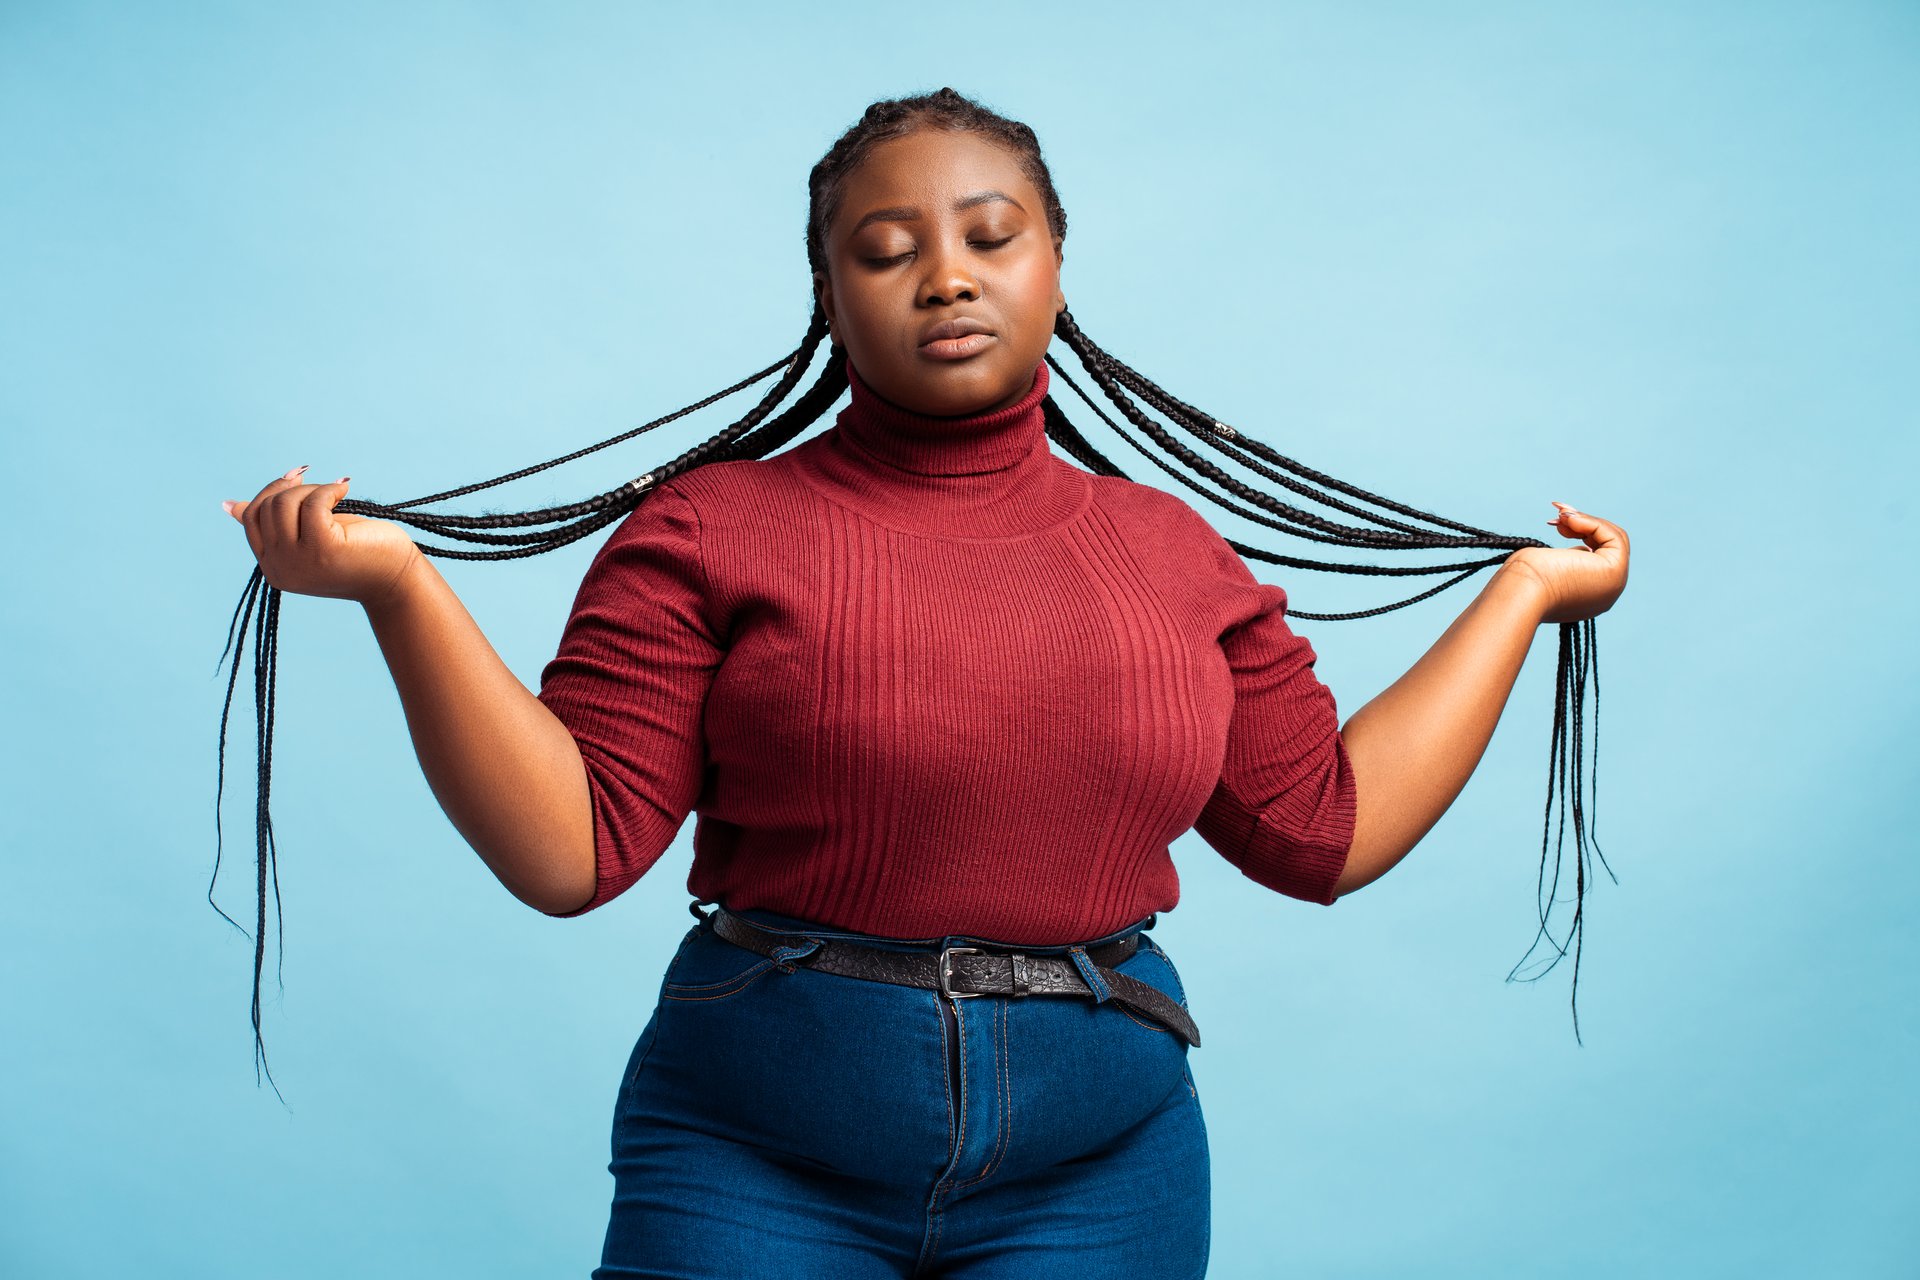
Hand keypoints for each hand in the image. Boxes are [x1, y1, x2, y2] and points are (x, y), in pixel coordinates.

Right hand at [223, 465, 421, 606]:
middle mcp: (279, 569)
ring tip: (336, 493)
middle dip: (294, 489)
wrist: (395, 579)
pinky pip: (313, 503)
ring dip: (312, 489)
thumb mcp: (308, 536)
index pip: (252, 519)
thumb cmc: (357, 554)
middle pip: (267, 508)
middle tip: (324, 488)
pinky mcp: (322, 549)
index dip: (270, 492)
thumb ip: (275, 524)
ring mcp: (298, 562)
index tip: (297, 479)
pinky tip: (345, 488)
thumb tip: (229, 505)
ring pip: (285, 504)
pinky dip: (328, 489)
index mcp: (272, 568)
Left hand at [1502, 502, 1629, 624]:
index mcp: (1588, 596)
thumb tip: (1579, 550)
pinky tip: (1569, 520)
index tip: (1555, 522)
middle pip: (1608, 547)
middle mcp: (1605, 594)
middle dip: (1584, 523)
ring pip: (1613, 539)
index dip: (1580, 533)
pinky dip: (1592, 523)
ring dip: (1586, 520)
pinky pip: (1614, 537)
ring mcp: (1613, 585)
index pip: (1596, 556)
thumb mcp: (1548, 566)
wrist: (1521, 593)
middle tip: (1558, 512)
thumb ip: (1567, 562)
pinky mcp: (1615, 572)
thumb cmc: (1523, 581)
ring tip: (1560, 515)